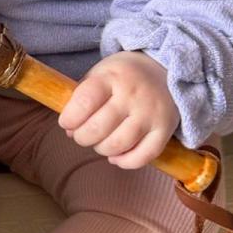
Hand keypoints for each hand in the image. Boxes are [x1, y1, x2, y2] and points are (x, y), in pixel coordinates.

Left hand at [57, 51, 178, 168]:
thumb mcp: (99, 74)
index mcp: (112, 77)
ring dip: (101, 149)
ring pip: (118, 144)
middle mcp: (133, 95)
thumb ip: (81, 99)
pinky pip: (144, 156)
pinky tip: (116, 156)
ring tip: (99, 142)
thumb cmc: (122, 77)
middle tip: (81, 134)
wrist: (164, 70)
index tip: (66, 122)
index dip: (69, 118)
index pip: (84, 102)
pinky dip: (125, 162)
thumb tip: (70, 131)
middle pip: (98, 128)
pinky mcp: (165, 129)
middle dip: (82, 137)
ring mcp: (151, 113)